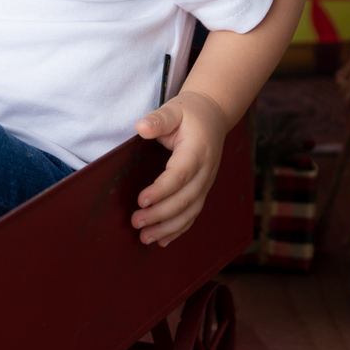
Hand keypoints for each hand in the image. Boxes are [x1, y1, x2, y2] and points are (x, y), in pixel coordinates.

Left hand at [131, 90, 227, 246]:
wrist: (213, 116)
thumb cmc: (189, 113)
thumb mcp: (174, 109)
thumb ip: (159, 119)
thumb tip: (141, 127)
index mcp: (197, 150)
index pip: (180, 175)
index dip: (161, 190)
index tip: (141, 200)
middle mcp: (206, 170)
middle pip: (185, 198)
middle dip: (161, 214)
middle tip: (135, 222)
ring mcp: (206, 182)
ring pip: (191, 211)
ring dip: (168, 227)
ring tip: (145, 238)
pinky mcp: (203, 190)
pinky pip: (193, 213)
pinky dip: (179, 229)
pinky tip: (162, 240)